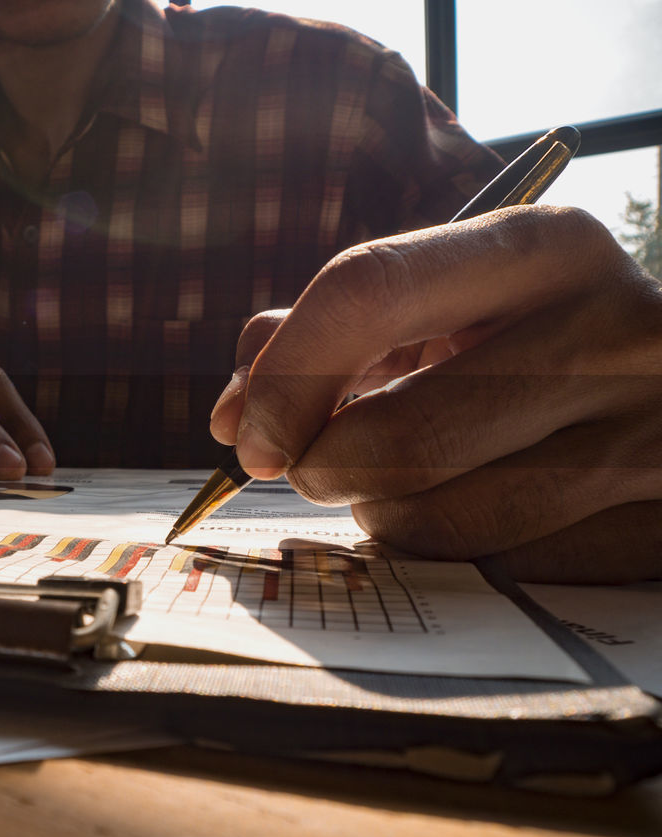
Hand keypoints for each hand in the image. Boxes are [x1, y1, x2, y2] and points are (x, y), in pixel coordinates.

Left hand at [210, 205, 661, 582]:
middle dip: (321, 467)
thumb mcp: (450, 309)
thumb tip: (234, 413)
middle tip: (309, 468)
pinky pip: (497, 571)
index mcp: (542, 249)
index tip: (245, 433)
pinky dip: (452, 553)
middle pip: (401, 434)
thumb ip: (333, 337)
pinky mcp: (656, 526)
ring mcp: (651, 434)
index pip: (369, 289)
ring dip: (381, 515)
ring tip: (399, 482)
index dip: (283, 375)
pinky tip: (474, 512)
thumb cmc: (535, 346)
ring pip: (442, 519)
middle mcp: (611, 329)